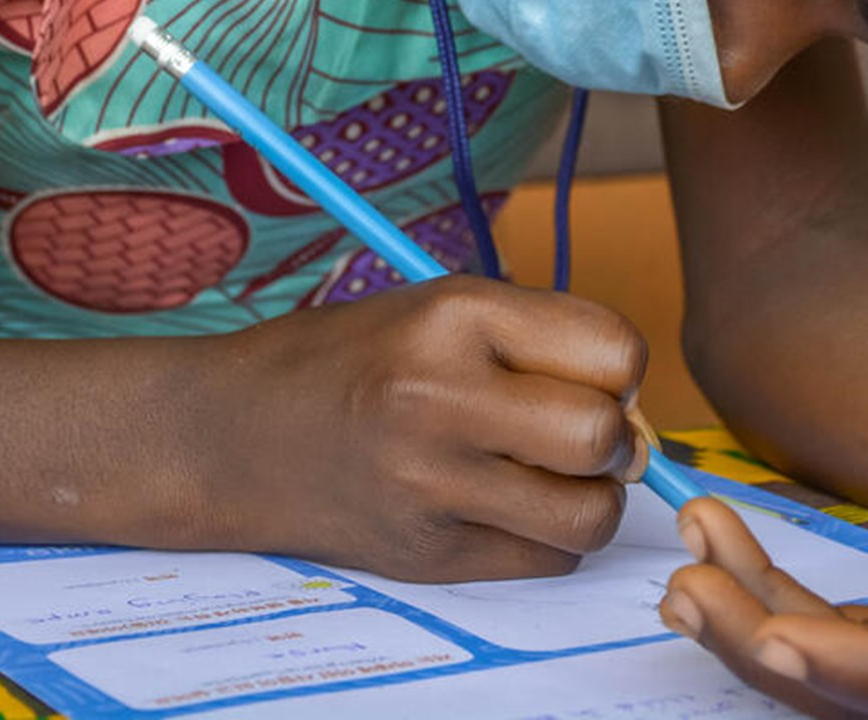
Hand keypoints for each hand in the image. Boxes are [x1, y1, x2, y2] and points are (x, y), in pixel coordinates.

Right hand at [201, 276, 650, 580]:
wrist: (230, 433)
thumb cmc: (348, 359)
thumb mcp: (437, 307)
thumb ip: (537, 339)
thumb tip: (638, 406)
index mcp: (453, 315)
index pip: (614, 349)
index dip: (619, 368)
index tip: (592, 374)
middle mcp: (441, 397)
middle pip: (604, 437)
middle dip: (614, 439)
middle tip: (579, 433)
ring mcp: (430, 485)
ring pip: (588, 516)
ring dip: (590, 499)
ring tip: (549, 476)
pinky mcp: (426, 554)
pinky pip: (545, 560)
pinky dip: (547, 538)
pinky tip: (503, 507)